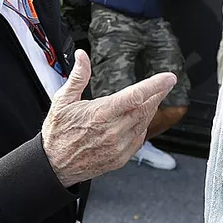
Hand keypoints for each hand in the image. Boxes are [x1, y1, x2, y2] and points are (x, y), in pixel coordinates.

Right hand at [42, 50, 175, 187]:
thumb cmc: (57, 133)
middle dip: (158, 95)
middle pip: (145, 108)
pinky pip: (138, 139)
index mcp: (101, 114)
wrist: (53, 166)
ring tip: (153, 99)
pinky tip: (139, 119)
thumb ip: (78, 76)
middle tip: (164, 85)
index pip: (136, 95)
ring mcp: (118, 146)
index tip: (169, 78)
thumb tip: (82, 56)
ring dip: (151, 109)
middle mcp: (112, 131)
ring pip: (144, 123)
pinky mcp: (120, 158)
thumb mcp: (62, 100)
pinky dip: (142, 126)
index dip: (155, 85)